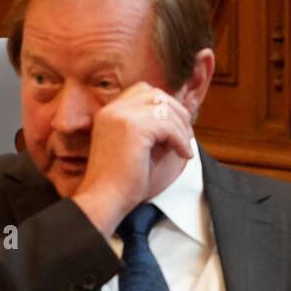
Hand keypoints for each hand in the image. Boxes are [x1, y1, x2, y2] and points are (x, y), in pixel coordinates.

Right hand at [70, 82, 193, 236]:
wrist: (104, 199)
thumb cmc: (120, 181)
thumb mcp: (135, 146)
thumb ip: (151, 128)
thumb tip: (180, 119)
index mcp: (108, 112)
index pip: (142, 91)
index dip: (163, 105)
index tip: (175, 126)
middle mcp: (112, 109)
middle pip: (155, 94)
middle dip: (176, 112)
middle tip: (185, 135)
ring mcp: (120, 116)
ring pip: (164, 108)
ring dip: (181, 128)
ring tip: (184, 147)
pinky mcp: (133, 128)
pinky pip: (169, 126)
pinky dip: (181, 139)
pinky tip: (183, 154)